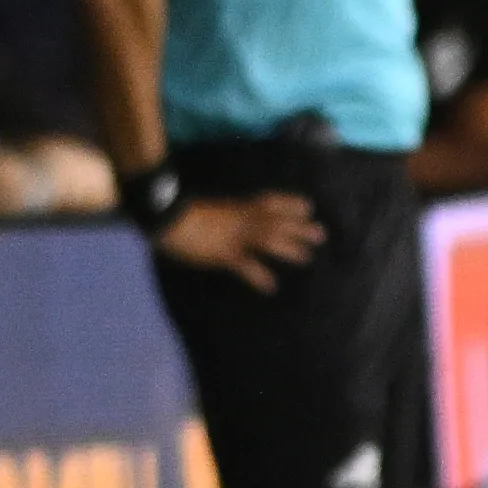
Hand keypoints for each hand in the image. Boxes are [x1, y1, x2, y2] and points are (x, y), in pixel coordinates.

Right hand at [154, 190, 323, 293]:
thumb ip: (225, 215)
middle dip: (299, 227)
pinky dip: (258, 276)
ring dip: (288, 248)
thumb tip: (232, 219)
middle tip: (321, 234)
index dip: (290, 204)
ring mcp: (233, 237)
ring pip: (268, 240)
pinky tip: (271, 286)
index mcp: (237, 207)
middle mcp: (240, 220)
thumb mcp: (210, 210)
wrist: (166, 216)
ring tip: (306, 258)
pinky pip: (244, 266)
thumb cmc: (183, 212)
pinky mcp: (222, 254)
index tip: (308, 206)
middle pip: (276, 221)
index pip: (269, 201)